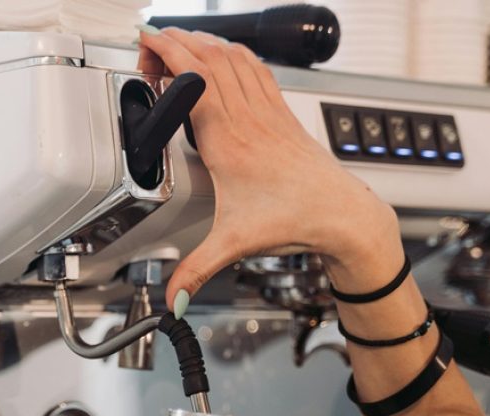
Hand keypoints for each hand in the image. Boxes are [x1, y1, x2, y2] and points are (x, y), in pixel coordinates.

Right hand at [137, 28, 404, 313]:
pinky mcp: (282, 114)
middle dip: (175, 42)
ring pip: (233, 56)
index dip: (167, 52)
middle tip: (152, 50)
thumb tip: (173, 300)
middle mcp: (248, 119)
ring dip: (204, 42)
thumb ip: (197, 271)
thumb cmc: (298, 220)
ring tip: (181, 45)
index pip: (194, 78)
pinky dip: (234, 53)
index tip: (145, 44)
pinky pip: (256, 69)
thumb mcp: (235, 246)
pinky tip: (225, 57)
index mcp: (229, 143)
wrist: (344, 216)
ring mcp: (267, 112)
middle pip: (209, 56)